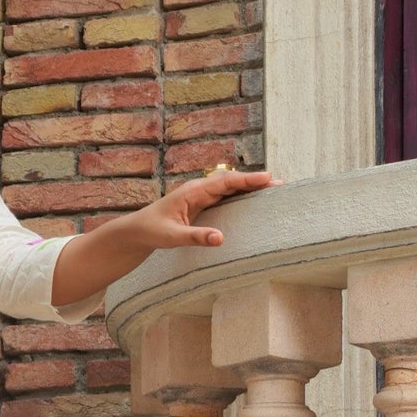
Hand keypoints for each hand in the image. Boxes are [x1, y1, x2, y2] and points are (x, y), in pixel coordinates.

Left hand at [127, 168, 279, 253]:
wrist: (137, 231)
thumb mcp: (172, 237)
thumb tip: (220, 239)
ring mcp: (200, 196)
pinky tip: (254, 199)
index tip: (267, 177)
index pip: (225, 182)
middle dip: (255, 181)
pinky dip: (240, 195)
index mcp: (192, 192)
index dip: (247, 179)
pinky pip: (225, 196)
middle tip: (280, 184)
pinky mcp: (201, 204)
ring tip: (273, 189)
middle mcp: (198, 190)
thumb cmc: (152, 231)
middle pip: (231, 182)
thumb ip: (196, 237)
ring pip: (230, 187)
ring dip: (250, 187)